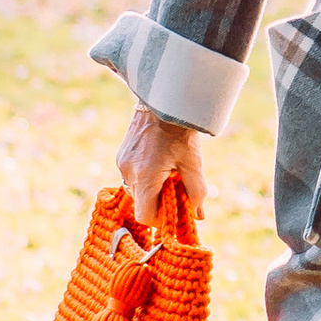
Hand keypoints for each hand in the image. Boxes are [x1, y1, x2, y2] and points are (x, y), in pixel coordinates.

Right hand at [118, 104, 206, 221]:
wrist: (164, 101)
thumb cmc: (181, 132)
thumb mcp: (193, 163)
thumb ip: (196, 192)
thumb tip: (198, 216)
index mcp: (145, 176)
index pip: (144, 215)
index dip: (160, 219)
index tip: (174, 210)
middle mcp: (128, 172)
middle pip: (141, 203)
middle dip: (158, 202)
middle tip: (177, 188)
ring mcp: (122, 163)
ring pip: (135, 190)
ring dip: (151, 189)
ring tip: (169, 172)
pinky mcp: (121, 155)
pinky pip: (131, 176)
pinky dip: (145, 177)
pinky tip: (159, 162)